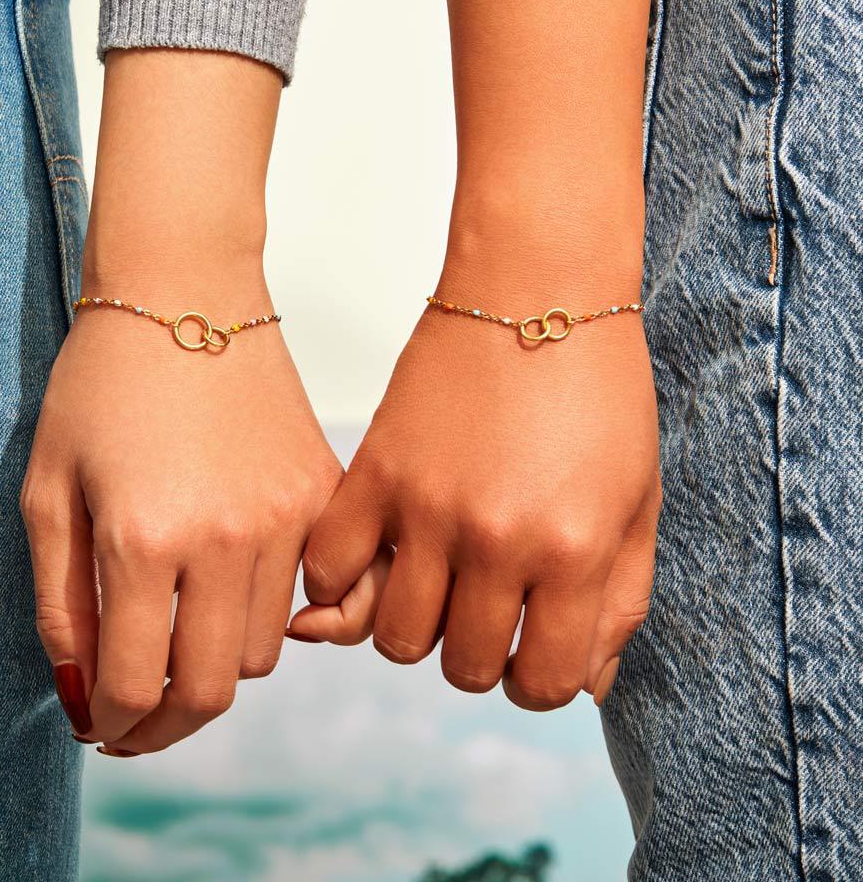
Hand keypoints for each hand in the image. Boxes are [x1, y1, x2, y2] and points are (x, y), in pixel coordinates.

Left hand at [21, 274, 341, 752]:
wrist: (186, 292)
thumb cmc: (101, 384)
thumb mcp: (49, 491)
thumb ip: (59, 604)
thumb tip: (84, 694)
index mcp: (144, 539)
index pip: (134, 686)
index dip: (110, 724)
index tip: (98, 725)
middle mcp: (227, 539)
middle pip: (211, 691)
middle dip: (164, 725)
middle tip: (135, 720)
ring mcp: (288, 516)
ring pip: (261, 651)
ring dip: (214, 664)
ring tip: (176, 635)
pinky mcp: (321, 493)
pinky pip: (309, 592)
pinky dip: (267, 612)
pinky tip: (228, 588)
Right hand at [289, 293, 659, 709]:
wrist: (536, 287)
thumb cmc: (598, 390)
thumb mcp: (638, 500)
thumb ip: (621, 602)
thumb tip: (589, 683)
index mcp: (574, 551)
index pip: (546, 684)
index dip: (541, 679)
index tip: (535, 648)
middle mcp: (497, 542)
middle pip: (466, 670)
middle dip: (483, 655)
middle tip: (488, 607)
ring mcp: (427, 508)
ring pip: (399, 639)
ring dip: (420, 627)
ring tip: (437, 582)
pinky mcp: (375, 471)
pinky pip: (332, 571)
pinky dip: (343, 586)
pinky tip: (376, 560)